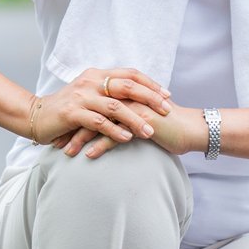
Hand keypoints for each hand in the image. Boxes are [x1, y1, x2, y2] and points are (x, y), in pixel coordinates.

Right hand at [32, 68, 171, 150]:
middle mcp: (90, 81)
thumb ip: (109, 92)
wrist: (36, 115)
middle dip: (150, 98)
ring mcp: (81, 97)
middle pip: (127, 86)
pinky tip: (127, 139)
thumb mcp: (89, 94)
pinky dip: (115, 131)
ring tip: (150, 132)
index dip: (150, 83)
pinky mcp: (72, 113)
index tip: (167, 95)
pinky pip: (99, 123)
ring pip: (115, 107)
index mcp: (97, 74)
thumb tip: (138, 97)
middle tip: (166, 111)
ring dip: (135, 120)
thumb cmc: (67, 108)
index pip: (130, 74)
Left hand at [74, 101, 205, 159]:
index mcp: (125, 92)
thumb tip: (108, 120)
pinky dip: (99, 145)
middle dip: (71, 127)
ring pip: (98, 122)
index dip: (76, 116)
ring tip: (67, 152)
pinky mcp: (141, 122)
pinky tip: (88, 156)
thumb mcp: (142, 115)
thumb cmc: (168, 125)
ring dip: (81, 138)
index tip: (61, 129)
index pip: (93, 102)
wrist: (192, 129)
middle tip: (56, 141)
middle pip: (90, 110)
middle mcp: (126, 97)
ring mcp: (133, 108)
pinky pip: (115, 134)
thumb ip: (126, 112)